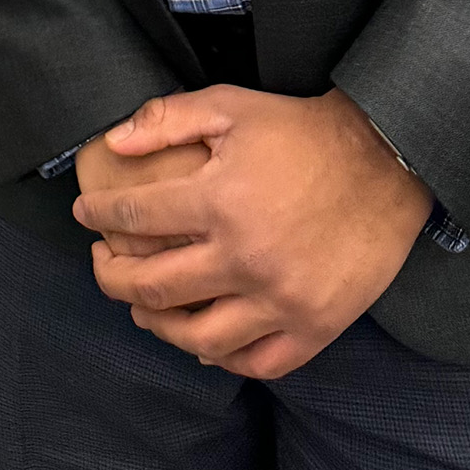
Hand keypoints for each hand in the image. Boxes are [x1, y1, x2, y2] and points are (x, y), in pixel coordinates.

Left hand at [71, 87, 430, 379]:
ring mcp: (281, 300)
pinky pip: (258, 363)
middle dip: (112, 277)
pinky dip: (224, 359)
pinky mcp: (315, 327)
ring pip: (199, 338)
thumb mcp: (229, 106)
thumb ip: (166, 120)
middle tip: (101, 265)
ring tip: (142, 307)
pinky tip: (204, 343)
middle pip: (154, 287)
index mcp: (219, 201)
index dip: (100, 215)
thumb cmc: (301, 131)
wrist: (384, 163)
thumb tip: (113, 143)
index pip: (135, 218)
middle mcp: (245, 259)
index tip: (85, 215)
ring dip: (158, 326)